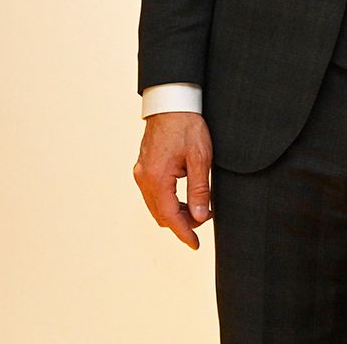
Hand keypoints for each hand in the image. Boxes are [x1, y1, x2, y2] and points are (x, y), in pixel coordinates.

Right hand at [133, 111, 213, 248]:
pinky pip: (154, 193)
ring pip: (157, 205)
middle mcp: (144, 178)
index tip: (195, 245)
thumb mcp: (200, 158)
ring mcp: (142, 172)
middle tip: (205, 220)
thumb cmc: (187, 126)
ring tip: (199, 208)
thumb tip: (200, 217)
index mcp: (156, 179)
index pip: (170, 216)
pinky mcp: (144, 167)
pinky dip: (169, 200)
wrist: (171, 102)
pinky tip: (185, 197)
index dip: (184, 233)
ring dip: (176, 212)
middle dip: (182, 223)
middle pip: (161, 214)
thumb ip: (199, 190)